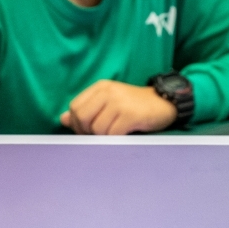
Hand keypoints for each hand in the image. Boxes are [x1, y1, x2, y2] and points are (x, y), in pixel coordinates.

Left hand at [60, 80, 177, 134]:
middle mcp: (108, 91)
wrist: (164, 103)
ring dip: (104, 138)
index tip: (87, 132)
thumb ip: (87, 110)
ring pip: (97, 129)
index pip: (75, 108)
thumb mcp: (109, 103)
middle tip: (99, 137)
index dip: (77, 124)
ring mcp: (119, 102)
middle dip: (87, 133)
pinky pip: (113, 134)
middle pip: (82, 118)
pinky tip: (124, 135)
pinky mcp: (130, 114)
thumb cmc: (135, 106)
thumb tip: (63, 119)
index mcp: (100, 87)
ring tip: (115, 134)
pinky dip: (115, 139)